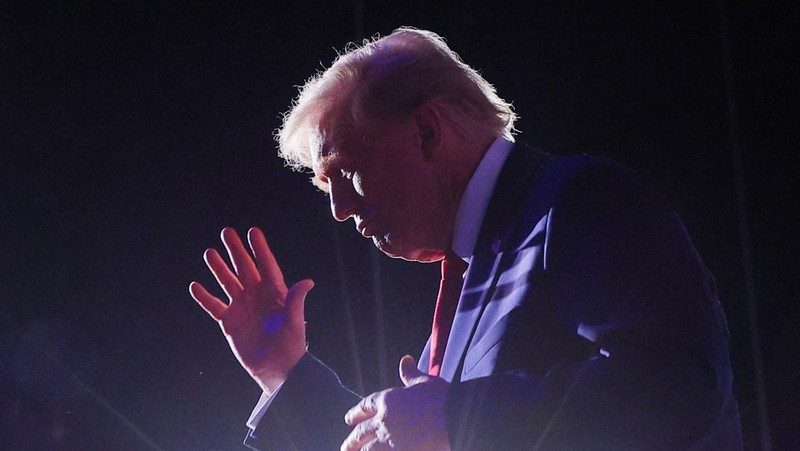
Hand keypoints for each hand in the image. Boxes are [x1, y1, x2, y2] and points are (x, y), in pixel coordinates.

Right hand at [189, 227, 313, 392]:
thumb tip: (308, 282)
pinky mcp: (230, 322)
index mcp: (275, 292)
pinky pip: (214, 306)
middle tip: (227, 232)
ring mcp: (242, 307)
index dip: (260, 248)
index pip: (266, 265)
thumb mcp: (295, 322)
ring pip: (228, 282)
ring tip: (210, 252)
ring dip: (219, 268)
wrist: (277, 370)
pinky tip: (195, 286)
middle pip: (244, 268)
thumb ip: (296, 301)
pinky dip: (205, 297)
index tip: (253, 231)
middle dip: (236, 250)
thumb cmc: (291, 345)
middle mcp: (257, 296)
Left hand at [341, 356, 450, 450]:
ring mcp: (389, 441)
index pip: (365, 406)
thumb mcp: (425, 382)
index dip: (356, 413)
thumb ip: (411, 374)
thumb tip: (405, 360)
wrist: (455, 417)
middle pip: (361, 432)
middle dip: (352, 441)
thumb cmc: (441, 398)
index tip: (348, 419)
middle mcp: (383, 421)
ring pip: (367, 450)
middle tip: (345, 447)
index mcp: (388, 400)